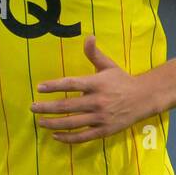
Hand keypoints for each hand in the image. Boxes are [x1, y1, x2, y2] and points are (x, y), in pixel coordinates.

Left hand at [30, 36, 164, 142]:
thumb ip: (94, 54)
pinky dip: (67, 138)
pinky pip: (82, 136)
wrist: (143, 99)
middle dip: (46, 107)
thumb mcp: (109, 66)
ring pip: (71, 122)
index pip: (70, 84)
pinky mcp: (103, 131)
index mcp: (96, 83)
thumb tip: (88, 36)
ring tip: (40, 122)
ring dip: (53, 123)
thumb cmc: (122, 81)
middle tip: (32, 108)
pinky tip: (55, 135)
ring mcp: (100, 118)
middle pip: (66, 105)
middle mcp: (97, 101)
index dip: (53, 86)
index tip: (39, 88)